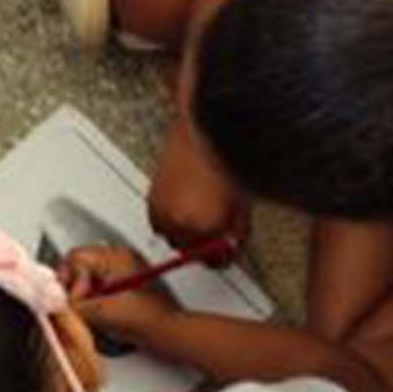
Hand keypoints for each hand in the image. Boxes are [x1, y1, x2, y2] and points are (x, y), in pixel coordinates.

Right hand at [61, 246, 179, 345]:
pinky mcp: (131, 280)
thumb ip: (71, 305)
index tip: (69, 299)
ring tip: (91, 309)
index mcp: (114, 257)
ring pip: (92, 272)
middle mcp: (122, 256)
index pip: (75, 257)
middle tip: (77, 304)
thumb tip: (55, 302)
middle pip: (82, 262)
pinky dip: (98, 293)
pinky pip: (104, 279)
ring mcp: (128, 267)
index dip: (66, 280)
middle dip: (75, 285)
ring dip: (86, 290)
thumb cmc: (142, 320)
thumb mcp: (97, 312)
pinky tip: (102, 310)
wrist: (166, 331)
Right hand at [150, 118, 250, 251]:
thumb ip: (236, 231)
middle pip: (189, 251)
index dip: (224, 257)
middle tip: (215, 235)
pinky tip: (185, 206)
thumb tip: (232, 246)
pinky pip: (159, 221)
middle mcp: (179, 223)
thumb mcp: (241, 203)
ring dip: (185, 233)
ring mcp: (162, 212)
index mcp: (204, 227)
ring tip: (200, 217)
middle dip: (203, 245)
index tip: (228, 252)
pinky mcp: (151, 200)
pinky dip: (171, 219)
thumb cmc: (224, 158)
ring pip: (171, 237)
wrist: (204, 131)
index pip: (214, 260)